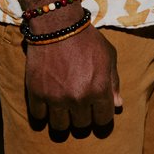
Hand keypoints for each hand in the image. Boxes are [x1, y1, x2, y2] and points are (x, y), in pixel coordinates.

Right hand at [22, 14, 120, 132]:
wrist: (58, 26)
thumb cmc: (88, 41)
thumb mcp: (109, 57)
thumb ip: (114, 83)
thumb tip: (117, 106)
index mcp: (100, 90)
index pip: (104, 121)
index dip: (101, 118)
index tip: (97, 113)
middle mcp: (78, 98)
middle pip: (81, 126)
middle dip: (83, 118)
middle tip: (79, 107)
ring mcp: (56, 98)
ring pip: (60, 127)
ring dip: (63, 120)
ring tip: (64, 109)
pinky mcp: (36, 94)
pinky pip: (39, 117)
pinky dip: (43, 113)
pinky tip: (47, 103)